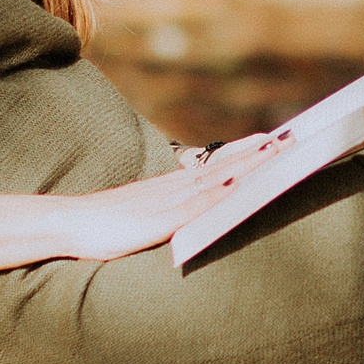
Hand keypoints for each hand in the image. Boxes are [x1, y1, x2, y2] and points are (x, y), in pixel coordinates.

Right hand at [0, 133, 287, 273]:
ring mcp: (167, 201)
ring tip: (275, 150)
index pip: (219, 165)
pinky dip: (216, 193)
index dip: (249, 152)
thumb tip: (198, 212)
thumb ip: (174, 212)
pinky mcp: (157, 220)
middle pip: (225, 165)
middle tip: (293, 137)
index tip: (278, 140)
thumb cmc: (108, 226)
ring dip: (246, 165)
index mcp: (175, 188)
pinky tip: (235, 185)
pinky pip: (193, 205)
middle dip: (259, 152)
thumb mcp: (148, 215)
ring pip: (216, 179)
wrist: (70, 224)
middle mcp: (176, 188)